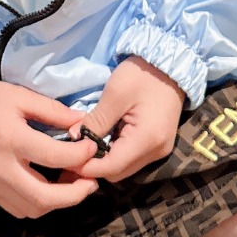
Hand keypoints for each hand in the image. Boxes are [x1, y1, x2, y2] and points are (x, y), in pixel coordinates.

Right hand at [0, 78, 103, 219]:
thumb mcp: (21, 96)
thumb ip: (53, 111)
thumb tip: (82, 124)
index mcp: (13, 140)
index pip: (55, 157)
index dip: (81, 156)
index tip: (93, 148)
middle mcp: (3, 168)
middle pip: (46, 197)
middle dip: (75, 194)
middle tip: (92, 182)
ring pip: (33, 209)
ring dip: (58, 203)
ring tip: (72, 185)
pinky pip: (18, 209)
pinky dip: (38, 205)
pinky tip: (49, 190)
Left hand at [53, 55, 186, 183]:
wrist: (169, 64)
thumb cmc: (142, 75)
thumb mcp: (115, 94)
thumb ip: (95, 120)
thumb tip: (74, 139)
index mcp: (147, 140)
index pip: (112, 168)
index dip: (87, 167)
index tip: (67, 157)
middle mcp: (156, 152)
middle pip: (118, 173)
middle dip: (94, 166)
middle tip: (73, 151)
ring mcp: (159, 150)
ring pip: (125, 168)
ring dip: (105, 160)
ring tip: (86, 144)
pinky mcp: (158, 144)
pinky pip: (132, 158)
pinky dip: (116, 153)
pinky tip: (104, 139)